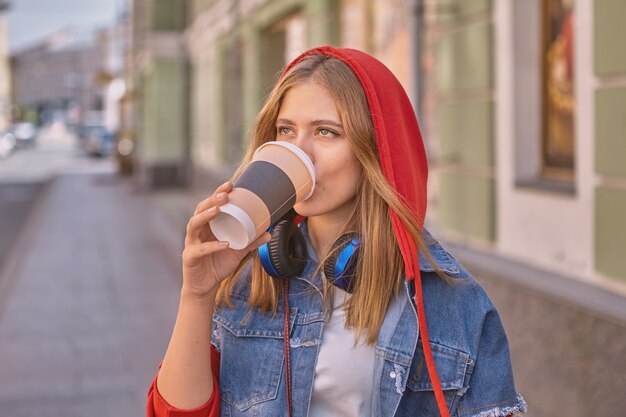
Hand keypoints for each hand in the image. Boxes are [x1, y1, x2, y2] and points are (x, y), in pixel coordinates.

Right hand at [181, 181, 270, 297]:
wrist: (205, 287)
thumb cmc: (218, 264)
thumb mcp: (238, 251)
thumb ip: (251, 241)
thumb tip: (269, 232)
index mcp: (208, 226)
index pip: (210, 205)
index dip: (218, 193)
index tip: (230, 185)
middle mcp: (197, 231)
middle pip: (200, 210)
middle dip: (212, 200)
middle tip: (225, 194)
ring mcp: (191, 243)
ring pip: (193, 225)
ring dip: (206, 216)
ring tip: (218, 210)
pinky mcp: (190, 257)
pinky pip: (200, 250)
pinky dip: (212, 246)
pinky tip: (224, 243)